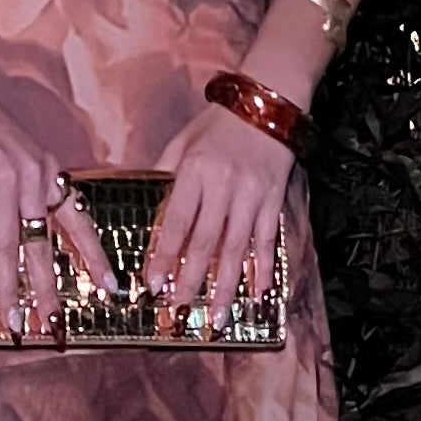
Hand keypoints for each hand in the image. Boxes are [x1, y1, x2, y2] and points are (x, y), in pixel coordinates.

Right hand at [0, 87, 113, 337]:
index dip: (93, 256)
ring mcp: (7, 185)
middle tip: (56, 324)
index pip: (77, 219)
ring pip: (11, 249)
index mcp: (47, 171)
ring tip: (15, 322)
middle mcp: (34, 179)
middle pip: (44, 244)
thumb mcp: (16, 152)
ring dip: (11, 290)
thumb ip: (26, 186)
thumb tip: (27, 226)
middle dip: (49, 289)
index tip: (110, 287)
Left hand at [142, 101, 296, 320]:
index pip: (176, 220)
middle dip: (191, 280)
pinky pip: (267, 239)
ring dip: (226, 285)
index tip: (152, 284)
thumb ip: (164, 171)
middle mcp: (223, 186)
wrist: (267, 103)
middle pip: (205, 241)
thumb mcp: (183, 140)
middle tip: (179, 310)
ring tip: (216, 317)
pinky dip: (262, 269)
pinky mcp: (273, 199)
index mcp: (195, 171)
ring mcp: (251, 194)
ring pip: (236, 247)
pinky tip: (256, 294)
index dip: (164, 254)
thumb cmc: (218, 124)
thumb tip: (146, 202)